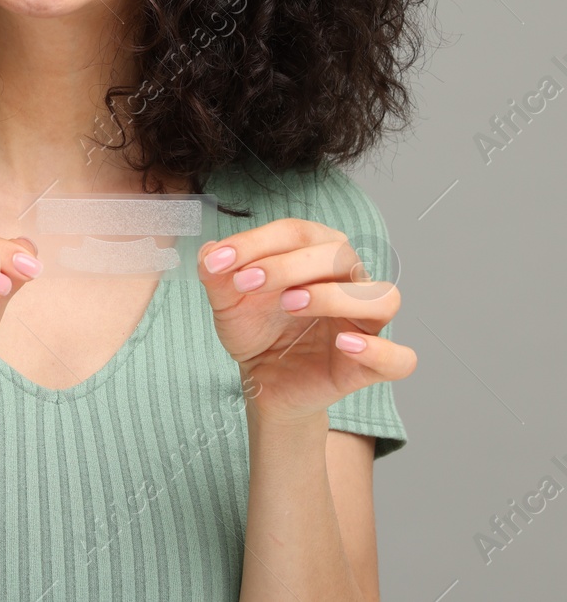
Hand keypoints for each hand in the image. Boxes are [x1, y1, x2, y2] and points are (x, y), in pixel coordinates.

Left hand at [197, 218, 416, 422]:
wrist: (263, 379)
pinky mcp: (371, 365)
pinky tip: (344, 344)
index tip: (219, 261)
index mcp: (319, 254)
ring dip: (334, 296)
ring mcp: (365, 323)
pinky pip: (400, 358)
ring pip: (382, 296)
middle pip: (340, 255)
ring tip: (290, 304)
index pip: (298, 232)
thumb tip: (210, 251)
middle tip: (247, 282)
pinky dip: (379, 350)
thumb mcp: (227, 301)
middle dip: (288, 264)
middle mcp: (351, 281)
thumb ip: (217, 274)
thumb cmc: (256, 330)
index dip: (257, 242)